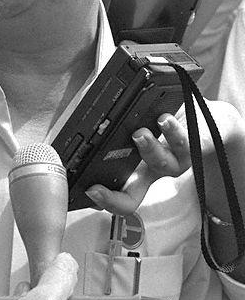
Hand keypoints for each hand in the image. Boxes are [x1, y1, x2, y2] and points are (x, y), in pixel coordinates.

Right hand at [85, 101, 244, 219]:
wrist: (211, 120)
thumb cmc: (172, 119)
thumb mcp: (142, 119)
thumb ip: (119, 117)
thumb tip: (89, 101)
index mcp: (138, 167)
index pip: (118, 193)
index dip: (103, 198)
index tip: (88, 190)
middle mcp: (155, 169)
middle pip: (132, 195)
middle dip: (114, 197)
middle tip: (97, 187)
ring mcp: (177, 161)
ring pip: (160, 164)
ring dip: (148, 150)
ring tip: (139, 135)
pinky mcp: (197, 145)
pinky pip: (185, 143)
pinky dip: (173, 132)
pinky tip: (164, 120)